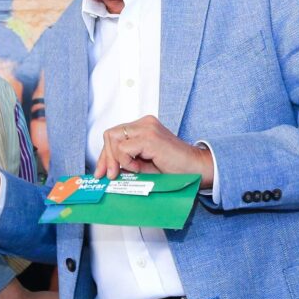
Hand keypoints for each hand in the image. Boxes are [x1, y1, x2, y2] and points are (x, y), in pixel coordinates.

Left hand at [95, 115, 213, 188]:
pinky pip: (124, 148)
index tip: (102, 172)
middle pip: (110, 135)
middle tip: (110, 176)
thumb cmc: (174, 168)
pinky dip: (127, 161)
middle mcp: (144, 123)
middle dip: (106, 157)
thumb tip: (106, 170)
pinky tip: (140, 168)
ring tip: (133, 170)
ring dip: (117, 160)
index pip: (113, 136)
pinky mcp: (149, 137)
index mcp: (142, 127)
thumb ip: (125, 162)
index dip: (105, 155)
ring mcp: (146, 128)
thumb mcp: (143, 165)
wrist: (197, 169)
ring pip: (113, 140)